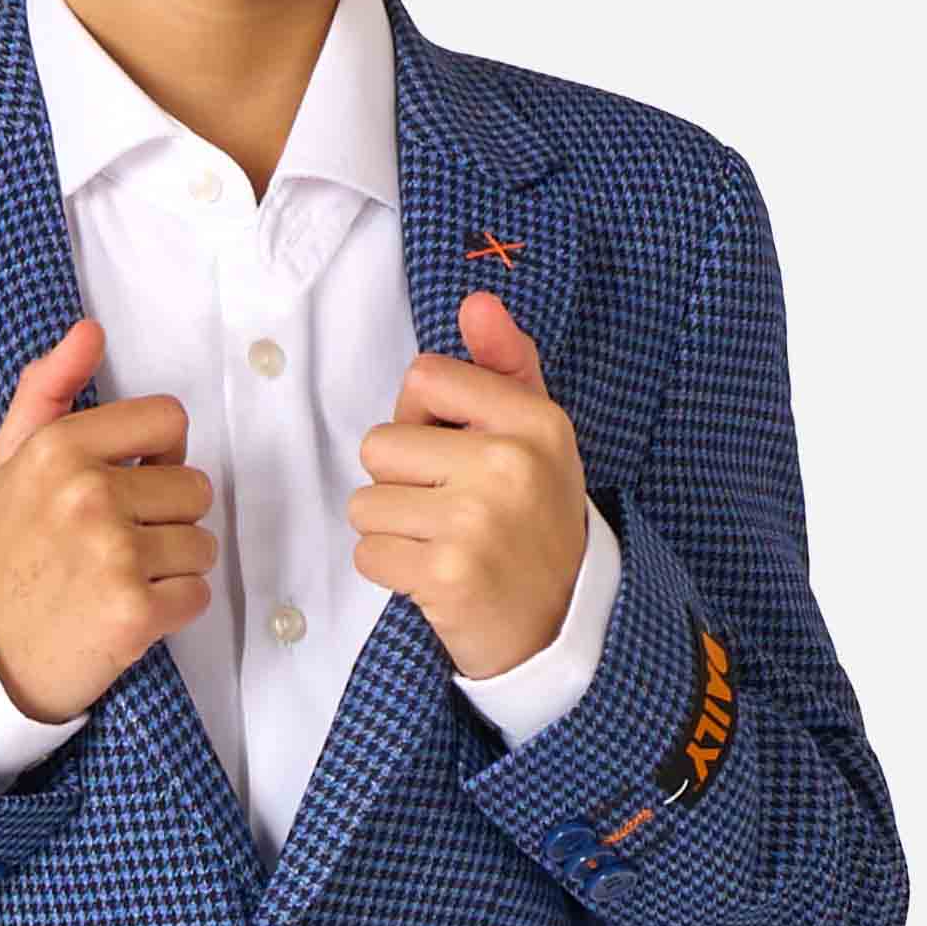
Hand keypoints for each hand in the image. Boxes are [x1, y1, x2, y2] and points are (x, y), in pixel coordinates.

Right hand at [0, 317, 216, 721]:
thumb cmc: (10, 551)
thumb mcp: (10, 461)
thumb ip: (46, 390)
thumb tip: (89, 330)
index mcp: (59, 447)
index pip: (169, 421)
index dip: (159, 455)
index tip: (128, 483)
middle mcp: (86, 494)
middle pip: (195, 486)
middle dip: (166, 517)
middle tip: (113, 545)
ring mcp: (112, 554)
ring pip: (203, 543)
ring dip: (172, 566)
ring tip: (119, 579)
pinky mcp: (135, 611)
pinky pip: (198, 593)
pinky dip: (173, 609)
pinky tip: (128, 613)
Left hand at [348, 288, 587, 676]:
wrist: (560, 624)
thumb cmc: (534, 520)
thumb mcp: (536, 436)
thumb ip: (505, 365)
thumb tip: (476, 301)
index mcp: (535, 420)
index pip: (422, 379)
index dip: (420, 419)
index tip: (456, 452)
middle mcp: (510, 464)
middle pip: (380, 443)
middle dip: (400, 481)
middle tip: (449, 510)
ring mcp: (477, 520)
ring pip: (366, 502)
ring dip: (392, 529)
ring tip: (442, 544)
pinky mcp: (446, 574)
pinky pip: (368, 552)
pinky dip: (391, 569)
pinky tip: (435, 576)